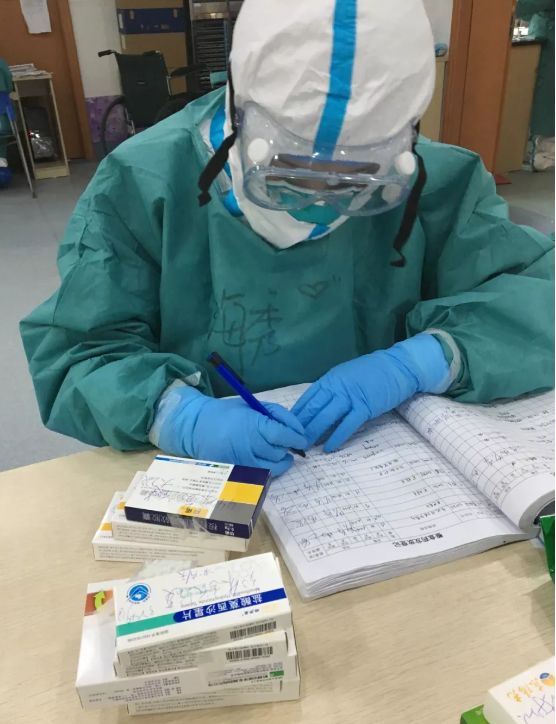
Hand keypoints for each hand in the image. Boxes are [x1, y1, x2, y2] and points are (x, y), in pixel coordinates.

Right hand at [153, 386, 306, 476]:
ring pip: (274, 467)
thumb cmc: (230, 413)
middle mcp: (249, 446)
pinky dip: (269, 468)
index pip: (283, 436)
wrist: (199, 427)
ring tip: (278, 453)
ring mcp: (243, 462)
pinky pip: (261, 474)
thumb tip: (298, 431)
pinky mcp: (237, 473)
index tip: (301, 439)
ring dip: (281, 460)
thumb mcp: (255, 405)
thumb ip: (278, 415)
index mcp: (254, 425)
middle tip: (284, 442)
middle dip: (286, 448)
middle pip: (279, 453)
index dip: (296, 438)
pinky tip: (267, 460)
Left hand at [292, 333, 449, 452]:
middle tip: (289, 441)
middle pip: (313, 409)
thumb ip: (332, 389)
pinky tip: (328, 448)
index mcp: (330, 379)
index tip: (285, 426)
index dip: (296, 414)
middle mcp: (337, 386)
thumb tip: (317, 407)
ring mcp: (351, 396)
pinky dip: (337, 436)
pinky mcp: (365, 406)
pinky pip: (347, 424)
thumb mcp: (346, 376)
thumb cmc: (372, 373)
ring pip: (326, 417)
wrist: (398, 366)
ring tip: (304, 447)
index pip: (307, 398)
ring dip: (314, 433)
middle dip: (300, 426)